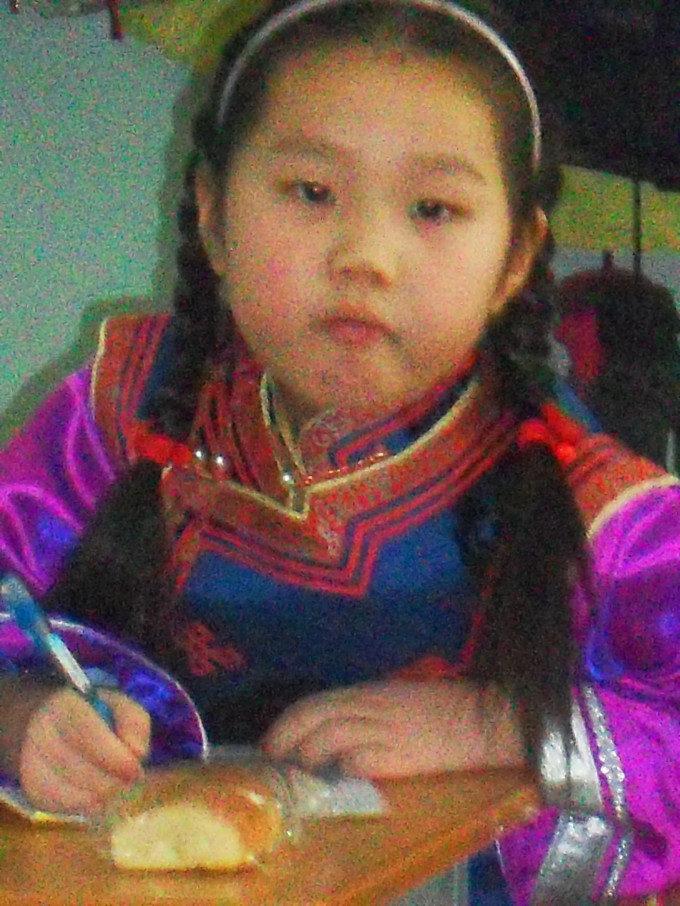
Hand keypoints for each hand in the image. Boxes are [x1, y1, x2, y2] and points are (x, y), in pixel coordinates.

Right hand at [20, 688, 149, 814]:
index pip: (87, 735)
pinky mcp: (30, 789)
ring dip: (103, 794)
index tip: (136, 769)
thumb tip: (138, 753)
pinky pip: (65, 808)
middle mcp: (41, 733)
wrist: (44, 724)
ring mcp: (32, 764)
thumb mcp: (117, 706)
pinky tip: (96, 793)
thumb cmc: (91, 714)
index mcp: (64, 707)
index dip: (114, 757)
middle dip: (113, 780)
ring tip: (113, 782)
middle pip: (82, 770)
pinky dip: (88, 805)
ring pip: (74, 793)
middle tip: (128, 777)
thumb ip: (134, 723)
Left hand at [262, 679, 524, 778]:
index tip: (270, 741)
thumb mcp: (396, 699)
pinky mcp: (400, 755)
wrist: (481, 718)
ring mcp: (384, 729)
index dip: (286, 721)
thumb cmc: (442, 708)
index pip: (315, 702)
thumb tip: (331, 730)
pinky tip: (336, 779)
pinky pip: (360, 759)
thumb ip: (365, 709)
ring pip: (330, 736)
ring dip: (306, 755)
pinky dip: (341, 768)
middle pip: (314, 716)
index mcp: (368, 692)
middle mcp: (370, 706)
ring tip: (297, 774)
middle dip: (285, 737)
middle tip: (270, 760)